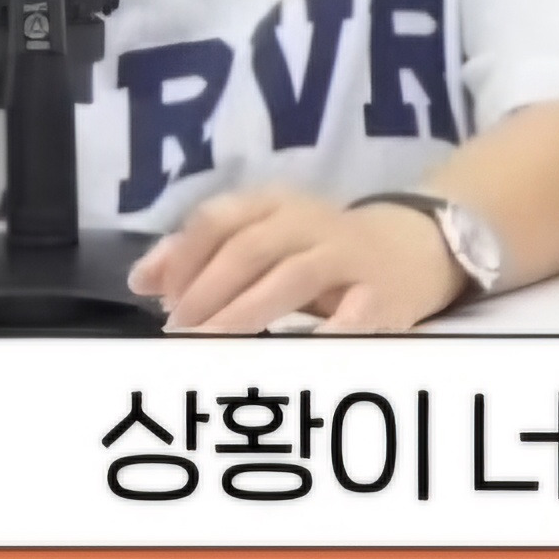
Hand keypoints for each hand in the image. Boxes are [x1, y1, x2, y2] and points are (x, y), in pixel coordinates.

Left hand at [130, 188, 467, 334]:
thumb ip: (201, 253)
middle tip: (179, 333)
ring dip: (246, 313)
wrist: (415, 245)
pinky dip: (326, 332)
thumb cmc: (320, 248)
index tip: (163, 300)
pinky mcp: (382, 293)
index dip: (186, 257)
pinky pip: (354, 313)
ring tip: (211, 346)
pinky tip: (296, 353)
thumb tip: (142, 280)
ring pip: (292, 276)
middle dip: (208, 291)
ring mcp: (348, 256)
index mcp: (275, 205)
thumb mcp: (265, 236)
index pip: (220, 218)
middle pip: (250, 248)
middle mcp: (310, 222)